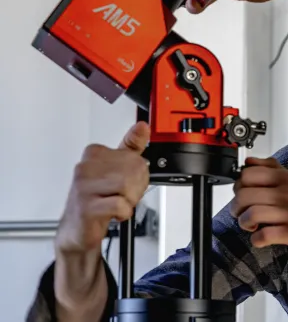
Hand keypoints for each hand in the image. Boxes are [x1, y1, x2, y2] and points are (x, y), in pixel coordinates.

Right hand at [54, 122, 150, 254]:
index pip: (134, 157)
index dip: (137, 174)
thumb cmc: (97, 199)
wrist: (77, 230)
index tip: (126, 181)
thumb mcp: (117, 169)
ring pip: (127, 186)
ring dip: (129, 201)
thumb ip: (131, 147)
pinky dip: (123, 213)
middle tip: (123, 195)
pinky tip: (113, 214)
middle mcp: (86, 167)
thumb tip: (142, 126)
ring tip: (117, 203)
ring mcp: (84, 186)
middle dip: (136, 188)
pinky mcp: (86, 206)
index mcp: (95, 154)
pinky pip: (120, 205)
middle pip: (133, 170)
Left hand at [230, 157, 287, 266]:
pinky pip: (263, 235)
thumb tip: (250, 161)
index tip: (244, 195)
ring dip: (245, 223)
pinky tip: (262, 238)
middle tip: (243, 214)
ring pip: (251, 214)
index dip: (239, 185)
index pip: (248, 173)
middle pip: (244, 194)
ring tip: (252, 226)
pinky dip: (257, 239)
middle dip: (237, 207)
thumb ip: (274, 170)